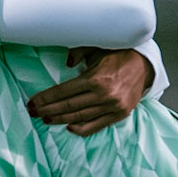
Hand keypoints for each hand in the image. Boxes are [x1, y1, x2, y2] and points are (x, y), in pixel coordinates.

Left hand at [26, 48, 154, 135]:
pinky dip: (82, 128)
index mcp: (96, 78)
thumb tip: (67, 63)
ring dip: (60, 120)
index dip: (46, 98)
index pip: (64, 91)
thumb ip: (79, 53)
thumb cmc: (118, 54)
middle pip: (69, 106)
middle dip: (48, 110)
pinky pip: (96, 125)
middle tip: (33, 112)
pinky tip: (68, 128)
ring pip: (80, 117)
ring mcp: (112, 107)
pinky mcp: (119, 115)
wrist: (145, 65)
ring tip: (46, 119)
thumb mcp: (98, 48)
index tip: (33, 102)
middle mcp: (104, 95)